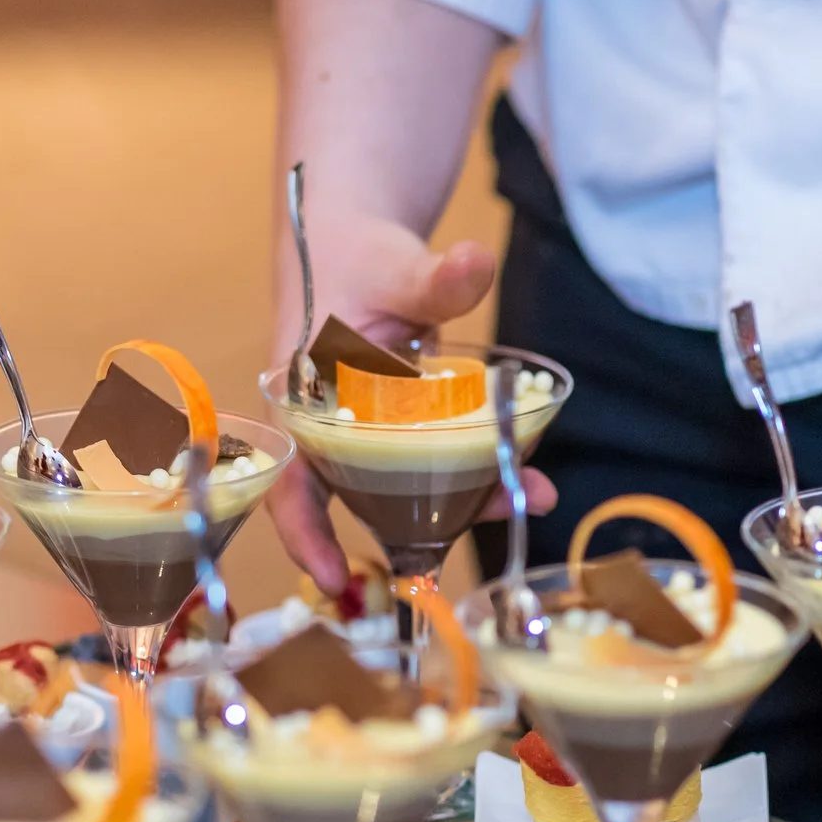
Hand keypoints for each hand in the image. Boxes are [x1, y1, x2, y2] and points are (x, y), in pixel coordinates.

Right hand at [268, 211, 555, 591]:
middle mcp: (331, 430)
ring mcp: (372, 433)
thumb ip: (434, 276)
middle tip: (492, 519)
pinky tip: (521, 470)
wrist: (354, 243)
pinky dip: (475, 468)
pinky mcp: (406, 428)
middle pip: (365, 497)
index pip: (292, 484)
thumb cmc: (353, 258)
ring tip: (529, 495)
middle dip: (423, 524)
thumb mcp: (391, 265)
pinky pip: (434, 461)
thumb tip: (476, 260)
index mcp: (302, 403)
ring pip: (409, 485)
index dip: (308, 537)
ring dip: (466, 498)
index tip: (337, 578)